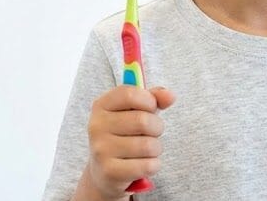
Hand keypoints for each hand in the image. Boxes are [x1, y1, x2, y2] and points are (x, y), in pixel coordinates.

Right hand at [76, 85, 175, 200]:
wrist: (105, 171)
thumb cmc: (126, 134)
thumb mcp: (137, 110)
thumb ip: (155, 98)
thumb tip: (170, 96)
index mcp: (101, 106)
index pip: (129, 94)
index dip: (148, 100)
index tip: (151, 108)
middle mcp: (96, 127)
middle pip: (143, 121)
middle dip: (157, 127)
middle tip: (151, 133)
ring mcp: (101, 150)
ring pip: (149, 145)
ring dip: (156, 149)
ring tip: (146, 150)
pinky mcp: (110, 172)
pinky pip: (148, 166)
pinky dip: (154, 165)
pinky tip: (143, 164)